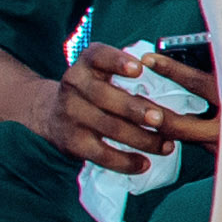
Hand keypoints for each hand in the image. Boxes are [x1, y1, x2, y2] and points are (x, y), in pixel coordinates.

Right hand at [53, 42, 203, 176]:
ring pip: (109, 128)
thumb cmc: (92, 89)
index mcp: (86, 63)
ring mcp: (71, 115)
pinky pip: (101, 154)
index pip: (98, 57)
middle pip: (105, 97)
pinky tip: (144, 164)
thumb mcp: (100, 70)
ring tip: (166, 145)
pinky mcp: (71, 142)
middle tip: (160, 119)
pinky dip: (125, 161)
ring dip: (141, 138)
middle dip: (135, 109)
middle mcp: (74, 85)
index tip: (139, 68)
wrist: (51, 113)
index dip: (117, 62)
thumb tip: (171, 79)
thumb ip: (124, 70)